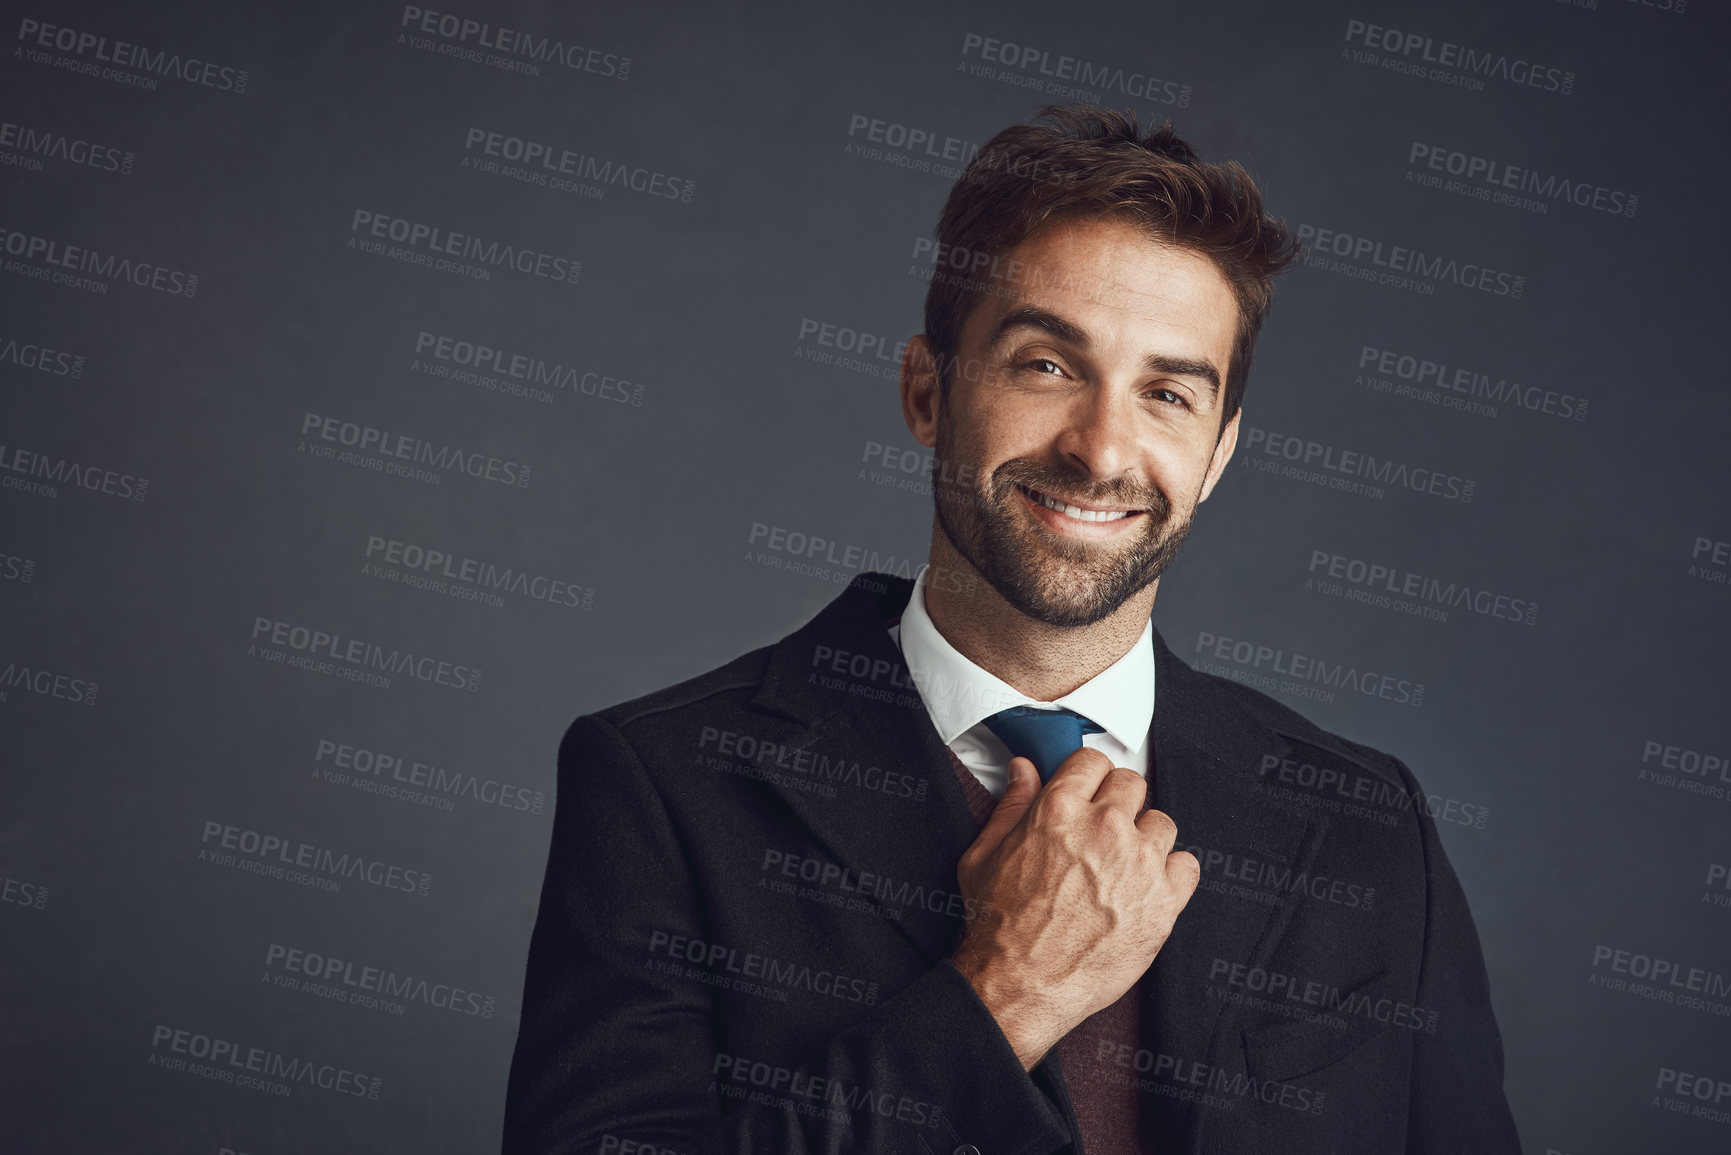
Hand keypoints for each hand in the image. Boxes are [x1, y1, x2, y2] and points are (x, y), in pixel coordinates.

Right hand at [949, 748, 1200, 1069]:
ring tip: (1123, 866)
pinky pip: (1187, 866)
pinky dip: (1171, 875)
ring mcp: (1139, 864)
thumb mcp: (985, 854)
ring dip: (1145, 839)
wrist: (1020, 984)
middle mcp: (1104, 829)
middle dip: (1117, 802)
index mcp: (1059, 809)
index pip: (1092, 761)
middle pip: (1132, 784)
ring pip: (1162, 823)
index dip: (1088, 777)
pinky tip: (1145, 889)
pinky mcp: (1163, 901)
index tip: (1088, 792)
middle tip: (1103, 831)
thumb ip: (1011, 805)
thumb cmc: (999, 926)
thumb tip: (1024, 771)